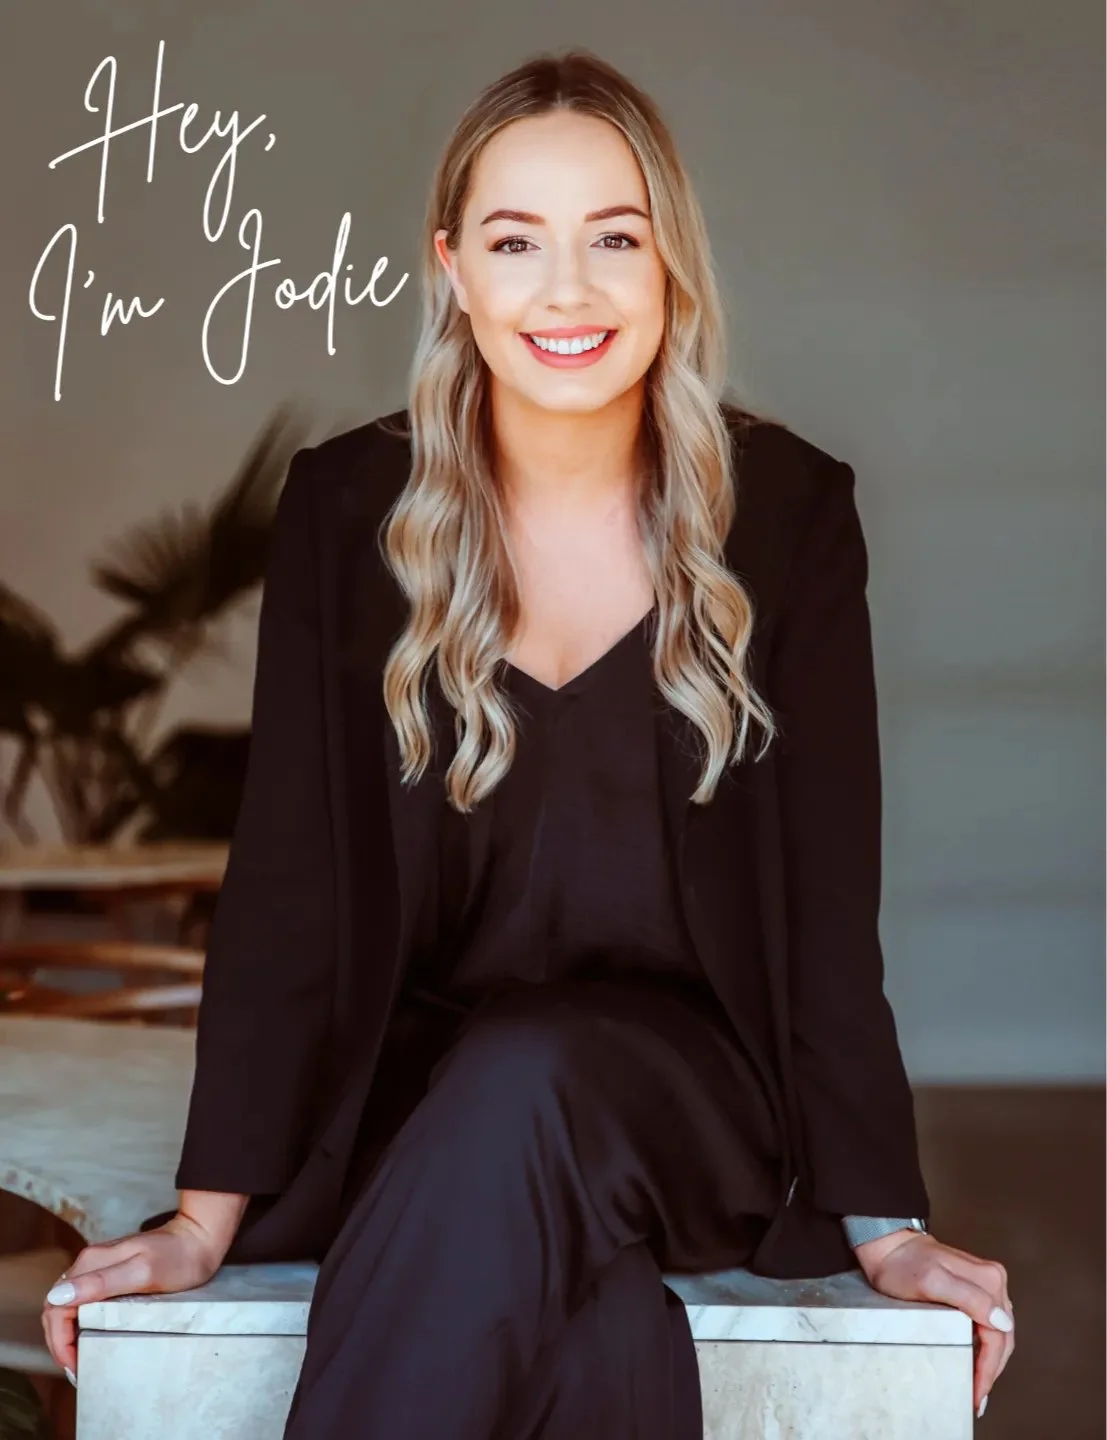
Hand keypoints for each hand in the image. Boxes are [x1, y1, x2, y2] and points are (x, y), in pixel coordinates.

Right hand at [41, 1212, 225, 1383]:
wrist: (200, 1238)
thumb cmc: (178, 1256)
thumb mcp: (142, 1272)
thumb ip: (101, 1283)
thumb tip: (59, 1296)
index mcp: (91, 1263)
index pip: (56, 1306)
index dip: (59, 1340)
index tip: (74, 1365)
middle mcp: (90, 1263)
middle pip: (57, 1307)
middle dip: (60, 1342)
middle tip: (76, 1370)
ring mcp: (100, 1268)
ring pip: (68, 1306)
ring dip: (67, 1335)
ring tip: (80, 1361)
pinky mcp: (111, 1274)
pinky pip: (84, 1302)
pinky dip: (80, 1325)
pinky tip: (90, 1339)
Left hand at [854, 1230, 1013, 1417]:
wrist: (888, 1245)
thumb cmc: (903, 1264)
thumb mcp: (931, 1281)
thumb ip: (968, 1298)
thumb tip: (1002, 1322)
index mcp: (988, 1280)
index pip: (998, 1336)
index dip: (989, 1368)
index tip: (977, 1393)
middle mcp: (993, 1281)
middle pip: (1002, 1336)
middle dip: (991, 1370)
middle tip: (978, 1397)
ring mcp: (986, 1284)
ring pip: (998, 1332)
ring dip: (991, 1361)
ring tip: (978, 1386)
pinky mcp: (976, 1289)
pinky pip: (988, 1323)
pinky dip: (985, 1347)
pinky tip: (976, 1361)